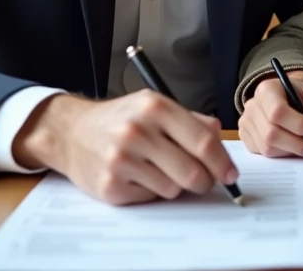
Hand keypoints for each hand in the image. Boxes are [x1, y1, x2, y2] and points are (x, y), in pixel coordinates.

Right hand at [12, 91, 237, 205]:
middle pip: (191, 172)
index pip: (203, 142)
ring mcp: (121, 160)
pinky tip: (137, 175)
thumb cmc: (120, 118)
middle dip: (205, 181)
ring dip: (174, 184)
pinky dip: (151, 190)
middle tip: (204, 181)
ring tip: (156, 167)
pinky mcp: (110, 185)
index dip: (222, 163)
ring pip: (173, 188)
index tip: (231, 174)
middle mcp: (137, 131)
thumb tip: (220, 140)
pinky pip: (150, 197)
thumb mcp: (154, 105)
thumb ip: (191, 120)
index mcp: (155, 106)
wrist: (71, 132)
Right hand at [239, 71, 302, 158]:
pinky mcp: (246, 138)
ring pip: (267, 147)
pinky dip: (282, 155)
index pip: (278, 111)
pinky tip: (293, 148)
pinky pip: (262, 154)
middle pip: (271, 133)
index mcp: (268, 89)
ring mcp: (247, 122)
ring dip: (291, 152)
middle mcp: (253, 105)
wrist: (293, 102)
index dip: (298, 125)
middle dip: (296, 145)